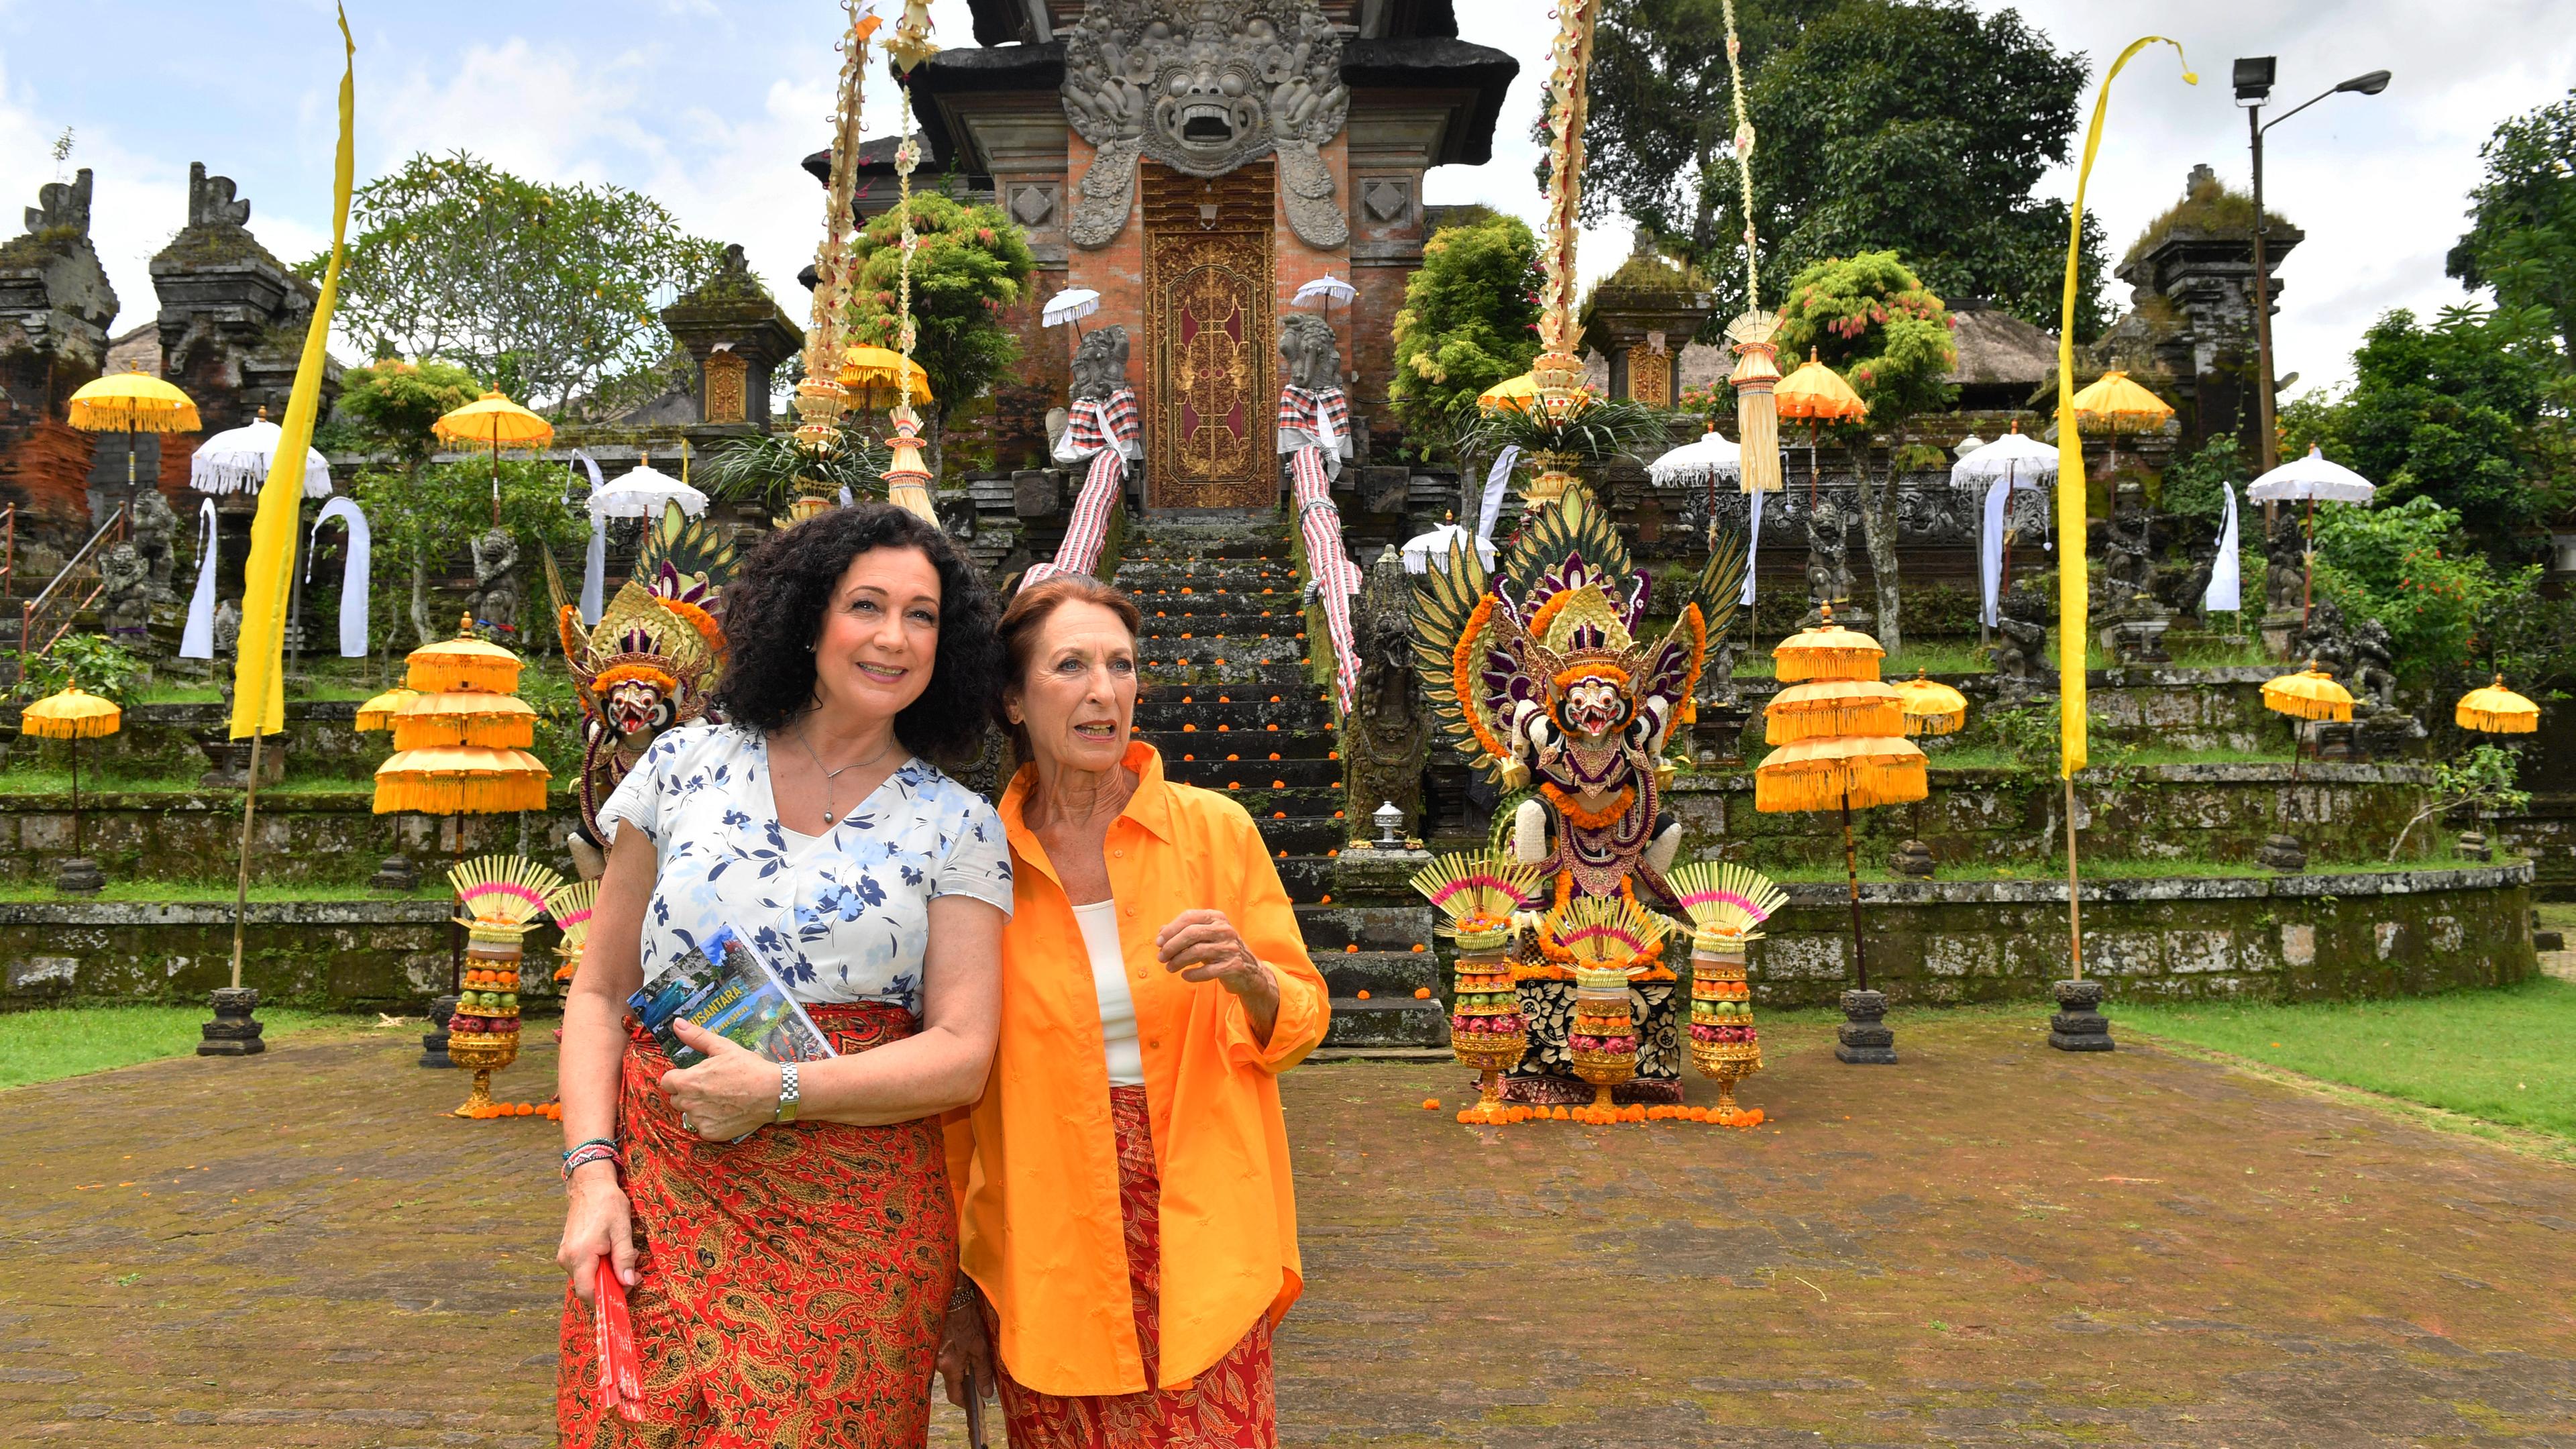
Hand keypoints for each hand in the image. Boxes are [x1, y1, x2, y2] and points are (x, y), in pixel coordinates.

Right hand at [557, 1166, 637, 1304]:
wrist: (590, 1186)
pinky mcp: (567, 1252)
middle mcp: (568, 1259)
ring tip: (624, 1254)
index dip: (607, 1298)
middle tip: (633, 1269)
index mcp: (581, 1255)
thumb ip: (624, 1258)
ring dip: (608, 1274)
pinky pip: (584, 1269)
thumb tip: (628, 1282)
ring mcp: (565, 1256)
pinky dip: (600, 1267)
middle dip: (613, 1284)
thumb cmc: (608, 1204)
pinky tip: (612, 1252)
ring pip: (587, 1279)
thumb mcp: (622, 1230)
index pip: (587, 1292)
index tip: (627, 1289)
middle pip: (588, 1287)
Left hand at [656, 1019, 782, 1141]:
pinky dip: (711, 1121)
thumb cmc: (748, 1068)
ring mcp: (699, 1120)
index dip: (678, 1078)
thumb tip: (677, 1024)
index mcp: (687, 1081)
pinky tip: (727, 1112)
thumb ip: (696, 1037)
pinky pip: (702, 1127)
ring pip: (690, 1114)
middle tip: (711, 1087)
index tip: (693, 1077)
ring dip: (699, 1108)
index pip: (666, 1082)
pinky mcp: (710, 1133)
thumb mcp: (722, 1047)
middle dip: (689, 1093)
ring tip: (721, 1099)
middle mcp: (688, 1103)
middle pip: (677, 1099)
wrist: (772, 1092)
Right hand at [935, 1297, 996, 1409]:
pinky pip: (947, 1359)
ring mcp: (935, 1355)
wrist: (952, 1300)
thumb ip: (983, 1372)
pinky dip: (957, 1360)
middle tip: (982, 1383)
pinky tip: (966, 1350)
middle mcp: (938, 1364)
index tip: (977, 1406)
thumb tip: (987, 1393)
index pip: (955, 1395)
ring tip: (976, 1361)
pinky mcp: (936, 1345)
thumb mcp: (980, 1347)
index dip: (966, 1403)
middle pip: (953, 1383)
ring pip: (950, 1370)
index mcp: (949, 1367)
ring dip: (962, 1370)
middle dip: (966, 1385)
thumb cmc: (967, 1322)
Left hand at [1157, 908, 1278, 1031]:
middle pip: (1191, 933)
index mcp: (1217, 917)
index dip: (1170, 930)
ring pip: (1197, 951)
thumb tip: (1161, 932)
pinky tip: (1185, 976)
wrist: (1249, 971)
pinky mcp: (1234, 966)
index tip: (1158, 942)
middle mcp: (1225, 930)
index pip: (1189, 917)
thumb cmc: (1221, 951)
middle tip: (1161, 958)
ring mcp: (1231, 947)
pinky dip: (1193, 974)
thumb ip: (1184, 932)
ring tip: (1169, 968)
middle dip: (1171, 946)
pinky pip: (1208, 970)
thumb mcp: (1204, 938)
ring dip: (1178, 961)